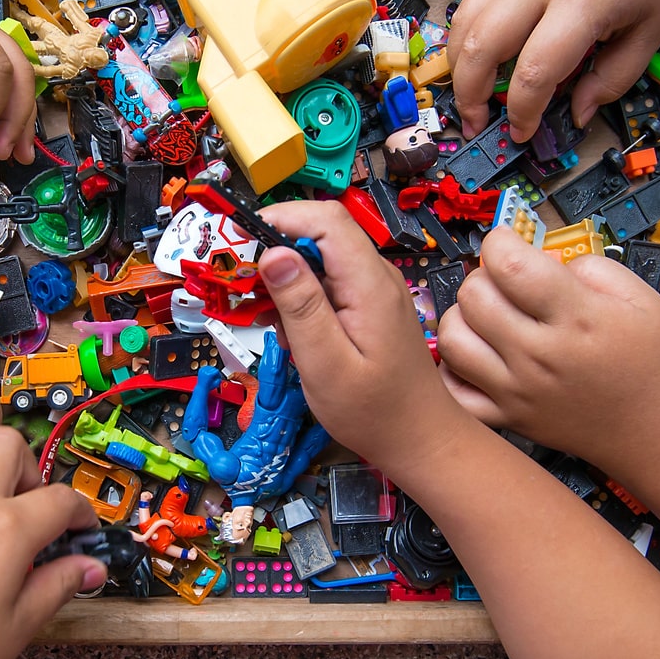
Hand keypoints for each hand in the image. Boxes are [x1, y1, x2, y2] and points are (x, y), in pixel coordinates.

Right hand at [256, 200, 468, 478]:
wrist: (420, 439)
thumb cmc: (374, 413)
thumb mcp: (326, 365)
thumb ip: (300, 307)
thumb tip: (272, 252)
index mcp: (369, 284)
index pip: (325, 220)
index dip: (280, 218)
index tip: (239, 243)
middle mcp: (376, 276)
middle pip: (321, 234)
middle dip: (275, 249)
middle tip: (240, 285)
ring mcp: (374, 290)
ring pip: (321, 259)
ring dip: (284, 278)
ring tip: (261, 315)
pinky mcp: (368, 305)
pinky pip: (329, 283)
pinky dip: (300, 297)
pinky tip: (286, 330)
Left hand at [435, 227, 659, 468]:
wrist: (656, 432)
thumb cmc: (651, 361)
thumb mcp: (642, 299)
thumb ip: (590, 266)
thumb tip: (541, 258)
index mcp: (578, 317)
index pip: (509, 265)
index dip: (499, 241)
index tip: (508, 242)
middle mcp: (541, 354)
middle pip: (473, 296)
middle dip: (483, 277)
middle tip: (504, 284)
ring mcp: (518, 390)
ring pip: (453, 339)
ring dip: (463, 317)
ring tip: (488, 318)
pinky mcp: (507, 418)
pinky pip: (454, 391)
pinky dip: (453, 370)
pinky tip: (478, 356)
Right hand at [447, 0, 659, 141]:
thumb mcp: (652, 30)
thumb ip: (612, 78)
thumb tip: (577, 114)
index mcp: (584, 1)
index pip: (534, 71)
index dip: (523, 112)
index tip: (524, 134)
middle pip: (482, 46)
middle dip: (471, 95)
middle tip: (477, 125)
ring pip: (465, 20)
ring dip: (457, 65)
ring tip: (469, 95)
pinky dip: (465, 33)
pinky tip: (475, 57)